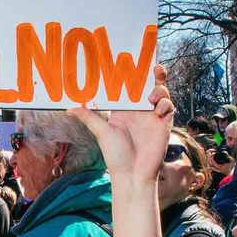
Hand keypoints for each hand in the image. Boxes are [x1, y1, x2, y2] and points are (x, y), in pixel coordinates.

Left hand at [68, 64, 174, 182]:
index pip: (131, 85)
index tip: (133, 61)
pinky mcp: (164, 123)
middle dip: (154, 72)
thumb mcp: (102, 133)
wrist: (134, 174)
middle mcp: (139, 110)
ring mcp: (153, 116)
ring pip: (161, 92)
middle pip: (150, 84)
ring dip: (159, 88)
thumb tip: (68, 109)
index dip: (134, 73)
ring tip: (151, 96)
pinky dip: (165, 104)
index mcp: (125, 109)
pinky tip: (157, 110)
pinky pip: (169, 106)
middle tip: (153, 67)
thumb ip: (89, 118)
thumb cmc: (116, 155)